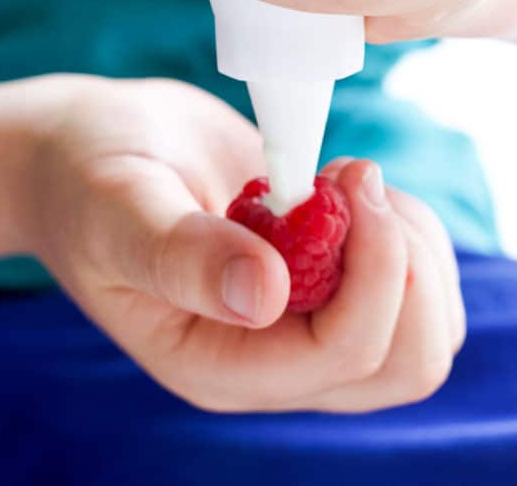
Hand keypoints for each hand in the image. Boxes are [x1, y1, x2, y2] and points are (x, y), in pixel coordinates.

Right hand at [28, 76, 464, 412]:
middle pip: (406, 362)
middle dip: (407, 266)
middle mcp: (274, 360)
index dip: (374, 271)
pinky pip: (414, 285)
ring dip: (413, 246)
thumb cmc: (90, 179)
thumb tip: (262, 296)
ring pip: (425, 329)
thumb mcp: (120, 208)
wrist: (96, 152)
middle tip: (354, 180)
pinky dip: (409, 230)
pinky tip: (349, 186)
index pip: (343, 353)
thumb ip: (180, 252)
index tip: (349, 179)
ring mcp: (308, 324)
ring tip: (348, 179)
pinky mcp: (330, 284)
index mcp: (220, 364)